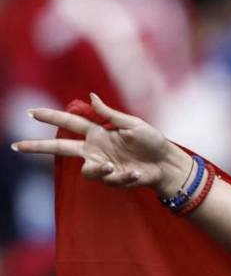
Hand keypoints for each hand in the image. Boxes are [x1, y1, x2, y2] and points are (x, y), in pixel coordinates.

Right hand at [11, 93, 189, 195]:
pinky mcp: (114, 180)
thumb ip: (110, 114)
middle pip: (61, 148)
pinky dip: (126, 176)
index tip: (31, 112)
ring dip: (99, 170)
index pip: (70, 123)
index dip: (52, 118)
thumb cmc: (152, 142)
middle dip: (38, 147)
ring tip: (113, 168)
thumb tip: (90, 95)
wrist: (167, 163)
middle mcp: (96, 150)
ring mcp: (103, 166)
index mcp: (99, 133)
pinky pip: (112, 180)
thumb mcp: (133, 124)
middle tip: (17, 145)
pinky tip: (138, 173)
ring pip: (87, 171)